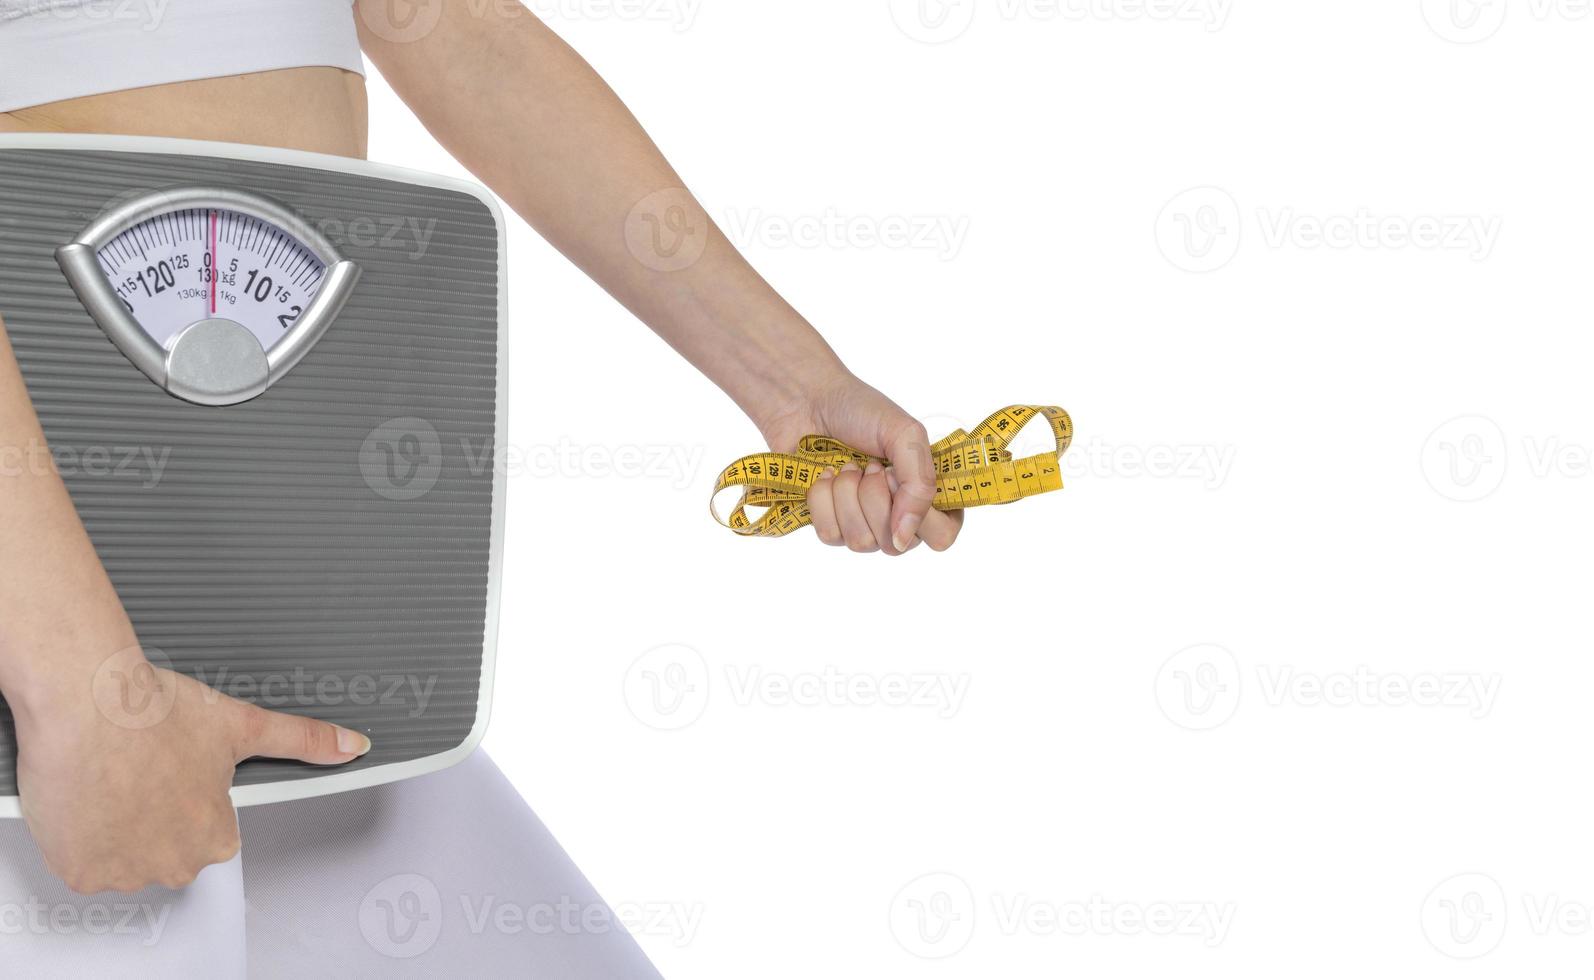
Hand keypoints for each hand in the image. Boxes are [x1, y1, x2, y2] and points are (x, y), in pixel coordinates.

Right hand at [13, 647, 370, 893]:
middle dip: (156, 815)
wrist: (89, 704)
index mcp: (216, 837)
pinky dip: (83, 835)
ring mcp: (125, 870)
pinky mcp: (81, 870)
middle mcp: (174, 863)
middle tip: (144, 772)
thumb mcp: (244, 724)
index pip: (209, 830)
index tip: (175, 771)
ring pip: (124, 854)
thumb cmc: (155, 714)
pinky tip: (91, 797)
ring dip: (119, 826)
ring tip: (117, 778)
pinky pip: (82, 861)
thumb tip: (352, 745)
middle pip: (167, 847)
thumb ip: (304, 740)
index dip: (190, 796)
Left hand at [758, 372, 962, 554]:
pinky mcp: (828, 522)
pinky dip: (823, 498)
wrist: (806, 400)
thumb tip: (903, 540)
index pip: (941, 536)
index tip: (898, 477)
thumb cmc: (859, 410)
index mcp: (927, 493)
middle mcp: (898, 514)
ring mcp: (862, 522)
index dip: (920, 515)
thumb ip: (920, 486)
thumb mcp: (905, 435)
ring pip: (861, 542)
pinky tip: (826, 474)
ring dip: (848, 495)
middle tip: (870, 465)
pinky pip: (829, 534)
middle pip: (897, 547)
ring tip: (846, 465)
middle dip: (876, 499)